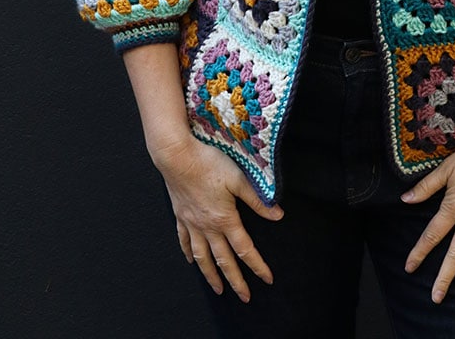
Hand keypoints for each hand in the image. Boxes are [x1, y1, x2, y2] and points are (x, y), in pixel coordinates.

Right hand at [153, 134, 283, 301]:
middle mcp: (207, 226)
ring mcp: (191, 223)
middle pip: (223, 260)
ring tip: (217, 288)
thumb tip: (278, 215)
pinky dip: (188, 254)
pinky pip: (183, 241)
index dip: (258, 266)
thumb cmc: (209, 163)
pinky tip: (191, 261)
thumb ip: (258, 200)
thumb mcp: (239, 179)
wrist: (177, 157)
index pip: (245, 250)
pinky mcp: (180, 215)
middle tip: (244, 296)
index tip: (267, 279)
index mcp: (224, 219)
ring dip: (210, 275)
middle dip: (235, 281)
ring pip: (202, 257)